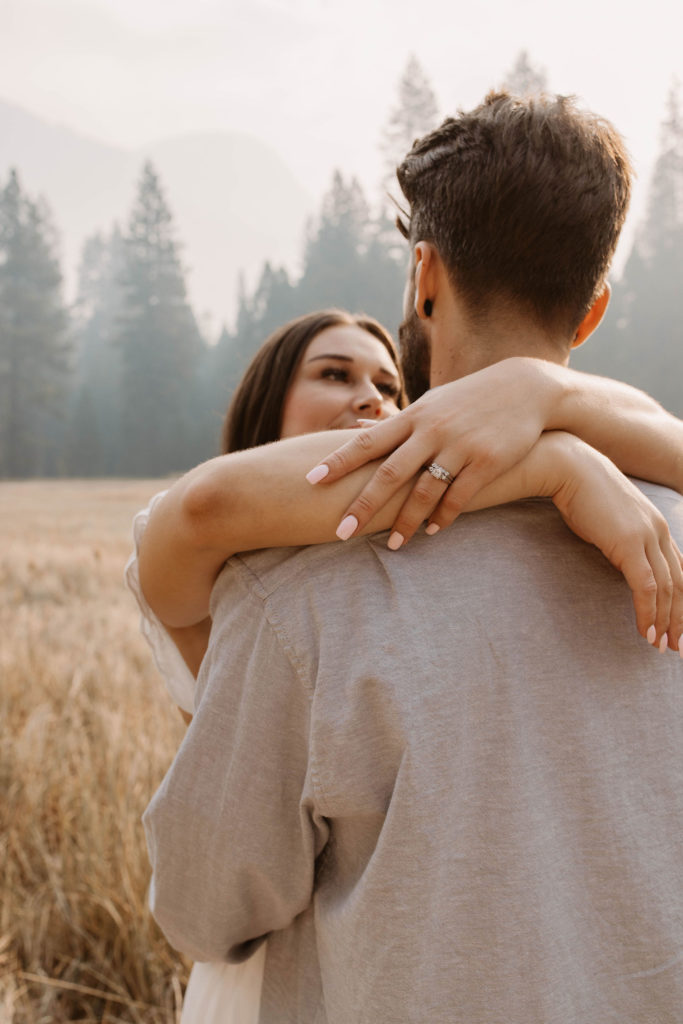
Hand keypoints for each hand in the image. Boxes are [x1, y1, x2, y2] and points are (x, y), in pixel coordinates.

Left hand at [306, 358, 557, 545]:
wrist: (525, 388)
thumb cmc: (469, 399)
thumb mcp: (432, 404)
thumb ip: (399, 423)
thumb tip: (362, 431)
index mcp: (413, 417)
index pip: (367, 441)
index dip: (337, 461)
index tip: (311, 480)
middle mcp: (432, 430)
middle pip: (389, 473)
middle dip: (363, 505)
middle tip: (341, 532)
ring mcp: (459, 446)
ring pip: (425, 491)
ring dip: (406, 521)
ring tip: (393, 544)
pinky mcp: (487, 461)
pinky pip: (460, 497)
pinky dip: (443, 517)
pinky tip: (431, 531)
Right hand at [550, 436, 682, 653]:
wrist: (568, 467)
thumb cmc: (579, 491)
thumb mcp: (607, 520)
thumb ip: (619, 539)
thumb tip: (616, 558)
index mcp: (656, 526)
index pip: (681, 571)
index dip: (682, 602)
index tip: (677, 627)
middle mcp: (659, 531)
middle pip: (681, 584)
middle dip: (681, 619)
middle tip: (676, 647)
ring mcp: (647, 536)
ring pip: (668, 589)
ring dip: (665, 621)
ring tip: (659, 646)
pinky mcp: (629, 544)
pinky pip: (646, 586)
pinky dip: (648, 612)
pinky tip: (645, 632)